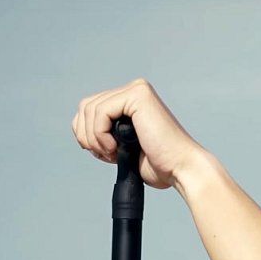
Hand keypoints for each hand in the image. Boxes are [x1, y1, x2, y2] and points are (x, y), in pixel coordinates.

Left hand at [71, 78, 212, 189]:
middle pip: (86, 106)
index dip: (86, 133)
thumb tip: (80, 128)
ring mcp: (137, 90)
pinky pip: (100, 112)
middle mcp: (134, 90)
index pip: (89, 107)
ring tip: (112, 154)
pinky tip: (115, 149)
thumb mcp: (122, 145)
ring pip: (89, 108)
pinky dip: (100, 135)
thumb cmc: (159, 164)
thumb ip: (105, 131)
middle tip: (106, 155)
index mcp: (131, 100)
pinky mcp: (138, 95)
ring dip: (93, 138)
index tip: (102, 153)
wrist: (181, 169)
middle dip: (87, 136)